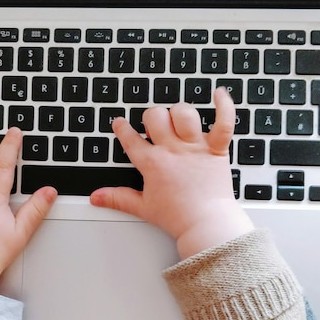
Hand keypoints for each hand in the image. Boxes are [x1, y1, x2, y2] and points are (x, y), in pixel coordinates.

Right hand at [90, 88, 253, 258]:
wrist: (206, 224)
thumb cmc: (177, 217)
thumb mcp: (142, 208)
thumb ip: (117, 199)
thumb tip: (95, 197)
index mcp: (153, 164)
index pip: (131, 139)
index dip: (122, 128)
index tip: (120, 123)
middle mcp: (172, 150)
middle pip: (155, 116)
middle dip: (151, 117)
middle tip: (154, 126)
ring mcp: (195, 147)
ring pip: (184, 113)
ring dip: (179, 112)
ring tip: (179, 119)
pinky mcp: (217, 149)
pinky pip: (223, 121)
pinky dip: (224, 106)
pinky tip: (218, 94)